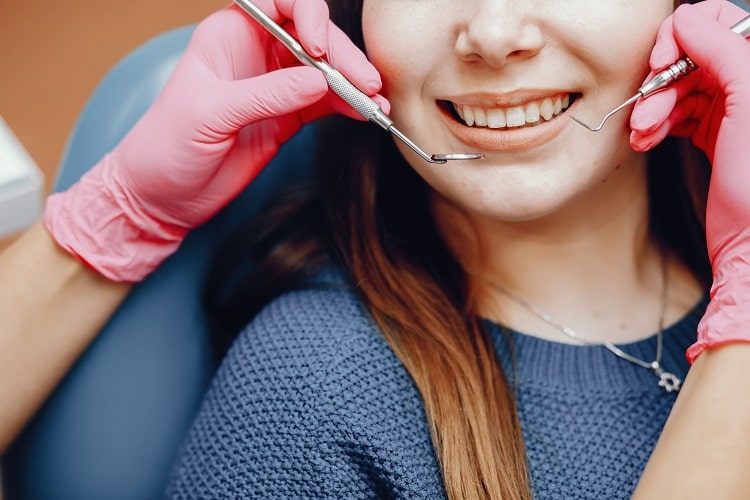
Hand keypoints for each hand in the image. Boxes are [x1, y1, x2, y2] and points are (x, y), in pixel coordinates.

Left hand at [44, 0, 386, 281]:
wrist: (162, 196)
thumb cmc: (167, 145)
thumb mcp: (212, 113)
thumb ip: (267, 94)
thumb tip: (320, 81)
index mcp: (230, 34)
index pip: (279, 2)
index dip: (306, 14)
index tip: (318, 48)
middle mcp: (256, 52)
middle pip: (312, 36)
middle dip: (342, 56)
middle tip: (366, 83)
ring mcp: (274, 85)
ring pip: (325, 70)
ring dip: (352, 83)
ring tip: (376, 102)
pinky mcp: (287, 116)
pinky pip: (325, 102)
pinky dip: (346, 106)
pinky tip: (363, 113)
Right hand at [630, 0, 749, 361]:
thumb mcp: (746, 107)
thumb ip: (722, 52)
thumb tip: (687, 18)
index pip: (721, 23)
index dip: (685, 36)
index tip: (663, 61)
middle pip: (693, 57)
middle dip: (661, 83)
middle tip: (647, 110)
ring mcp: (734, 109)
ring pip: (680, 87)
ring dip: (654, 107)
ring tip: (643, 132)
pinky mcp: (716, 133)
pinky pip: (678, 113)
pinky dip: (658, 123)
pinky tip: (647, 138)